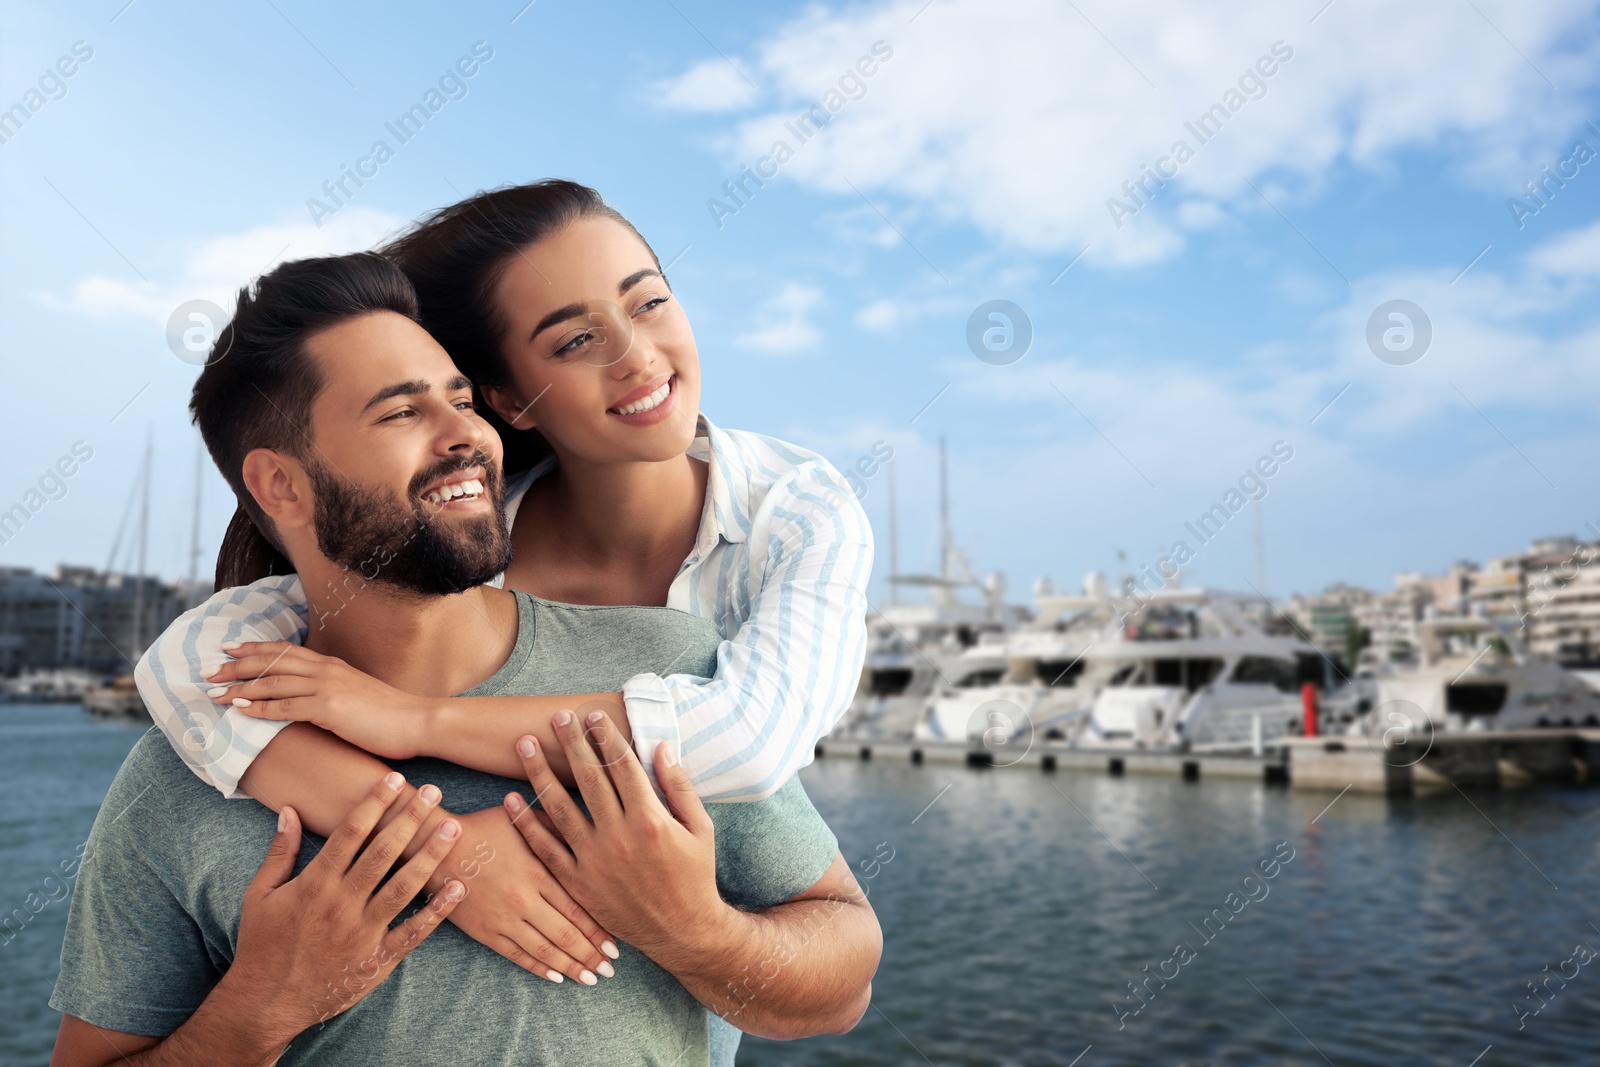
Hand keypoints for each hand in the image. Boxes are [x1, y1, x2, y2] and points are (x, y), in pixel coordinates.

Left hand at [202, 642, 427, 759]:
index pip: (285, 651)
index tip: (229, 650)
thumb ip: (333, 693)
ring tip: (215, 693)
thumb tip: (312, 701)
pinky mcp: (330, 708)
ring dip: (240, 686)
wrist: (418, 721)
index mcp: (332, 665)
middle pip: (272, 661)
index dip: (254, 649)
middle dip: (237, 665)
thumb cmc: (391, 715)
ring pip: (273, 681)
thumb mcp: (357, 696)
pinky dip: (260, 706)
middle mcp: (326, 670)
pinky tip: (241, 708)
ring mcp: (328, 687)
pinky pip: (286, 706)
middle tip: (209, 671)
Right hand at [222, 773, 463, 1044]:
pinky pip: (412, 933)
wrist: (265, 1003)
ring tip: (452, 829)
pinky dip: (436, 912)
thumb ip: (279, 852)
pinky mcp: (376, 960)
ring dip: (430, 857)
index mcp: (314, 884)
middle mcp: (340, 904)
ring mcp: (361, 933)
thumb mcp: (259, 895)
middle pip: (382, 853)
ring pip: (403, 887)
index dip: (374, 804)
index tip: (394, 779)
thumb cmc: (261, 945)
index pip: (349, 834)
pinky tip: (458, 888)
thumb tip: (289, 810)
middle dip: (409, 819)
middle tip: (434, 791)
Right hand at [440, 806, 620, 985]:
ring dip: (570, 967)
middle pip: (566, 934)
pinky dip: (539, 967)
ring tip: (591, 979)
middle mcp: (524, 900)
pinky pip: (517, 955)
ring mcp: (504, 919)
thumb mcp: (523, 821)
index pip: (576, 908)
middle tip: (611, 969)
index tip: (617, 945)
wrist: (437, 849)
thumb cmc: (483, 828)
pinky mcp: (486, 932)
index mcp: (538, 871)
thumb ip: (554, 830)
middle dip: (591, 954)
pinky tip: (557, 977)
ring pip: (544, 950)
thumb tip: (586, 833)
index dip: (598, 929)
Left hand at [502, 710, 728, 970]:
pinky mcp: (578, 882)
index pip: (622, 766)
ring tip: (525, 744)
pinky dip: (526, 823)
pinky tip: (511, 799)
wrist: (681, 931)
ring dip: (539, 772)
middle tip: (556, 717)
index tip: (593, 716)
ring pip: (559, 807)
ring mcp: (594, 860)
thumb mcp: (701, 829)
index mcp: (650, 819)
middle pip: (588, 778)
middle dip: (571, 743)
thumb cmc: (695, 876)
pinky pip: (545, 848)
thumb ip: (680, 786)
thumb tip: (661, 746)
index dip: (606, 737)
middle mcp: (619, 836)